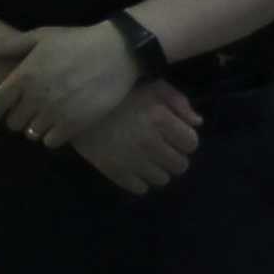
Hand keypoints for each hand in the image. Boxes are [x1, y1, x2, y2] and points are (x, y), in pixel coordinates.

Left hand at [0, 20, 140, 149]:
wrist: (117, 52)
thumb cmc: (76, 42)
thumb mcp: (41, 37)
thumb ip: (8, 45)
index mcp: (24, 75)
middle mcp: (36, 96)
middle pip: (14, 122)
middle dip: (19, 118)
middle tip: (31, 109)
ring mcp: (55, 112)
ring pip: (32, 133)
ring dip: (37, 127)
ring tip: (49, 113)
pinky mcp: (75, 124)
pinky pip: (52, 141)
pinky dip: (53, 136)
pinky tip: (61, 122)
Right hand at [75, 80, 205, 196]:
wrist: (76, 103)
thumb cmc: (120, 92)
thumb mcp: (153, 85)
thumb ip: (179, 102)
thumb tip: (197, 123)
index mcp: (160, 119)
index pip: (191, 144)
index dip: (185, 140)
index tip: (175, 136)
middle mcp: (149, 142)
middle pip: (180, 165)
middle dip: (174, 157)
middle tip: (162, 148)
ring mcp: (131, 159)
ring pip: (162, 179)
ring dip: (158, 169)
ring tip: (147, 157)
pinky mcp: (114, 171)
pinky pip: (140, 188)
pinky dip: (140, 180)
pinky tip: (133, 166)